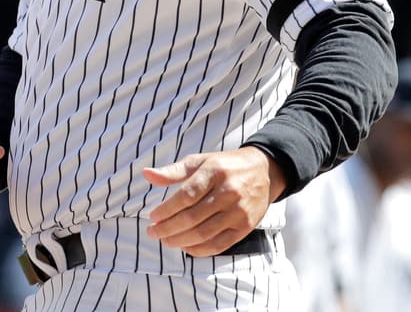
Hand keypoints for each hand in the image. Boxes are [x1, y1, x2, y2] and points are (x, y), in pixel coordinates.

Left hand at [142, 146, 285, 256]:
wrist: (263, 171)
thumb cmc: (224, 166)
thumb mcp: (199, 161)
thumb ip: (173, 171)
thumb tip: (146, 174)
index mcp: (214, 172)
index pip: (186, 196)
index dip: (167, 209)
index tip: (153, 217)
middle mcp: (228, 192)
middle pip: (193, 217)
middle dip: (168, 228)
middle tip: (153, 232)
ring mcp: (239, 212)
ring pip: (204, 233)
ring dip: (180, 240)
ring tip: (165, 240)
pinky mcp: (246, 227)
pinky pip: (220, 244)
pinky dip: (200, 250)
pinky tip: (185, 247)